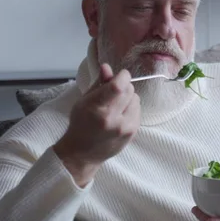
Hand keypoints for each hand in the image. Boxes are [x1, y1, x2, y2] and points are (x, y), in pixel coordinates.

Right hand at [53, 63, 140, 186]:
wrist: (82, 153)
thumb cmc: (81, 123)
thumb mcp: (84, 100)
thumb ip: (98, 83)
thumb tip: (108, 67)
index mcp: (98, 109)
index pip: (118, 86)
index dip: (122, 76)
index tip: (120, 75)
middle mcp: (113, 120)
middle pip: (129, 90)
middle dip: (123, 87)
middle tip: (113, 94)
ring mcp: (125, 128)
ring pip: (136, 99)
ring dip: (128, 98)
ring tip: (116, 107)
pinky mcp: (133, 133)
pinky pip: (138, 111)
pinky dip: (131, 109)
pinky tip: (120, 116)